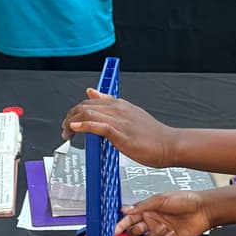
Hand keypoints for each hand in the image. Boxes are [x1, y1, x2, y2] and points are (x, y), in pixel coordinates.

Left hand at [62, 91, 176, 165]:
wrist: (171, 144)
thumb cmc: (154, 135)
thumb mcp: (130, 114)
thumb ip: (110, 103)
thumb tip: (91, 91)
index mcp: (120, 104)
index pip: (91, 101)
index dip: (76, 110)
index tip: (70, 122)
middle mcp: (118, 109)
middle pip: (85, 106)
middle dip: (70, 116)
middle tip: (65, 130)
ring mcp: (120, 120)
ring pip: (88, 113)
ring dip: (72, 122)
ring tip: (66, 132)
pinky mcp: (121, 133)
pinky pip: (98, 126)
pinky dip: (83, 125)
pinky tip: (75, 129)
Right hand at [117, 193, 210, 235]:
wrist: (202, 210)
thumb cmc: (185, 200)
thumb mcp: (160, 199)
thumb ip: (142, 206)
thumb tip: (125, 210)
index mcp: (147, 211)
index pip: (128, 220)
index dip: (120, 226)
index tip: (115, 231)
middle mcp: (151, 223)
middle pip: (133, 233)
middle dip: (136, 232)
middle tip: (143, 228)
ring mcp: (159, 233)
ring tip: (163, 228)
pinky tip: (171, 233)